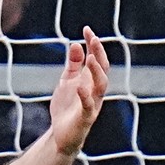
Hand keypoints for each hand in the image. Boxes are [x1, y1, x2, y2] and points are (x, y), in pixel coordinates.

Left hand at [49, 28, 110, 156]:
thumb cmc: (66, 107)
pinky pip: (88, 106)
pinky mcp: (86, 118)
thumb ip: (73, 64)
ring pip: (101, 86)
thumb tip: (76, 44)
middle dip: (99, 54)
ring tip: (90, 57)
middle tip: (93, 39)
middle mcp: (95, 91)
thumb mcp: (67, 81)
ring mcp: (93, 104)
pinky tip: (79, 86)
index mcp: (91, 80)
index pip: (97, 59)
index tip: (87, 29)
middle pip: (103, 69)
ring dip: (97, 71)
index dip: (93, 45)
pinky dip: (85, 96)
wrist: (61, 135)